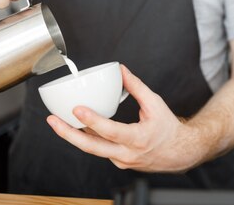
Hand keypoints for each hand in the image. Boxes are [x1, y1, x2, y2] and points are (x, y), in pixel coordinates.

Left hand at [46, 65, 202, 172]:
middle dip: (68, 134)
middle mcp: (127, 153)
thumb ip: (136, 86)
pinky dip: (87, 138)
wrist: (180, 153)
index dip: (92, 121)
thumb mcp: (155, 104)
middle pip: (92, 147)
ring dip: (73, 136)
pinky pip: (99, 149)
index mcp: (138, 138)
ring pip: (93, 149)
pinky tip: (76, 127)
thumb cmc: (168, 129)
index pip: (110, 131)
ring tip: (56, 122)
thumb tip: (121, 70)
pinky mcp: (118, 162)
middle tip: (53, 121)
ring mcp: (121, 161)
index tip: (77, 109)